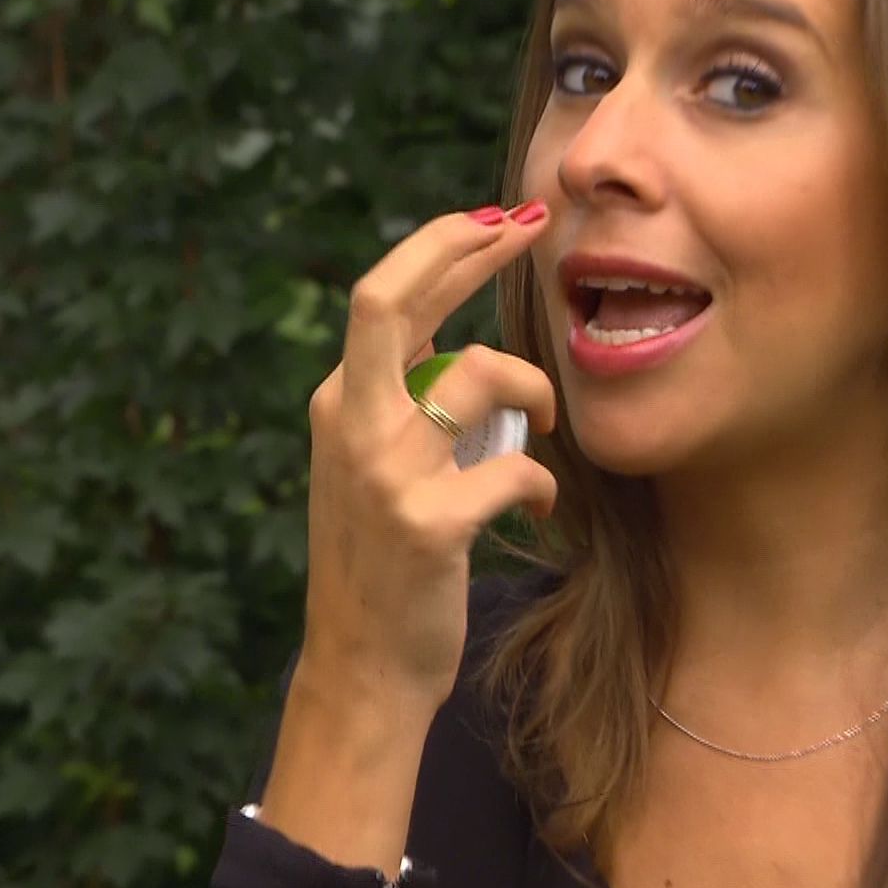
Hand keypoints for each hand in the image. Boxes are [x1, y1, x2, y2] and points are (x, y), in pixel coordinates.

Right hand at [300, 203, 560, 709]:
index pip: (385, 294)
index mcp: (339, 403)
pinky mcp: (426, 525)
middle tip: (531, 227)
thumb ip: (397, 396)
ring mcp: (383, 474)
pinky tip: (540, 505)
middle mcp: (348, 425)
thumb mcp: (372, 464)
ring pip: (475, 374)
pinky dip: (542, 483)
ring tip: (547, 422)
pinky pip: (515, 469)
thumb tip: (437, 324)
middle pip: (390, 299)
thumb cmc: (384, 562)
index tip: (504, 218)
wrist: (362, 668)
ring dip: (534, 387)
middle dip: (463, 249)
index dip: (446, 245)